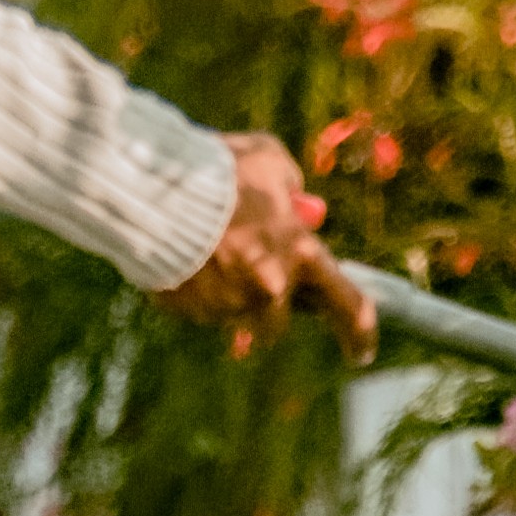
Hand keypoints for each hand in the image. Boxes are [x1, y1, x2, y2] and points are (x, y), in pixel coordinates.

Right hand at [153, 132, 377, 362]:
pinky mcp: (188, 310)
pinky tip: (179, 254)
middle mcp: (270, 288)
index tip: (361, 355)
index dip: (359, 335)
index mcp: (300, 254)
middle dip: (269, 307)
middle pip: (279, 324)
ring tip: (206, 252)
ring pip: (233, 315)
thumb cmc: (221, 167)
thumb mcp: (270, 160)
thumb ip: (291, 186)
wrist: (155, 185)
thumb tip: (301, 210)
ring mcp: (226, 305)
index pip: (348, 306)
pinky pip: (196, 308)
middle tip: (251, 279)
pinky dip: (193, 289)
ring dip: (227, 294)